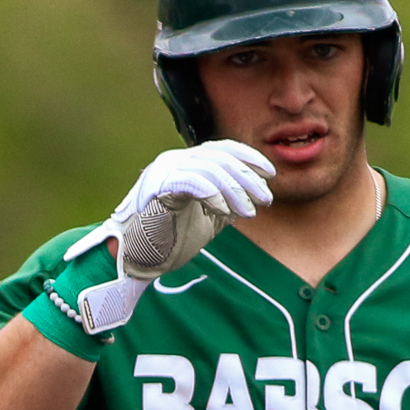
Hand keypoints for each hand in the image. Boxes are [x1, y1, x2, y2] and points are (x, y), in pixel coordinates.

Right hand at [66, 140, 274, 279]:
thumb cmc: (171, 241)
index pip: (222, 148)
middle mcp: (174, 161)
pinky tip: (226, 212)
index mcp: (185, 164)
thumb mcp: (209, 219)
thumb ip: (226, 203)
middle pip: (220, 157)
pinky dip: (213, 195)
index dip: (248, 158)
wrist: (140, 260)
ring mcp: (164, 171)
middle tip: (265, 199)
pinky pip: (192, 182)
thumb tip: (254, 194)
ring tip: (249, 213)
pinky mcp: (158, 187)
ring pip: (209, 169)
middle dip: (248, 178)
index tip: (270, 174)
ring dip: (235, 191)